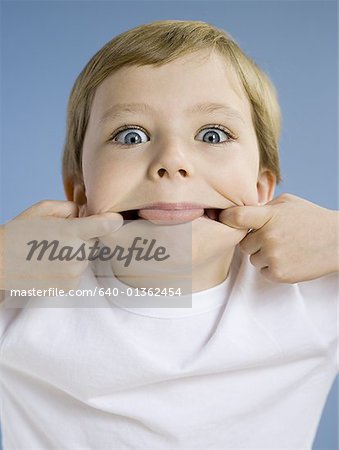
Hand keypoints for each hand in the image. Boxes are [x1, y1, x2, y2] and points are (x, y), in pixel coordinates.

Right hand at [0, 200, 122, 292]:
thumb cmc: (20, 232)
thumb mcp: (42, 209)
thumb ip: (69, 208)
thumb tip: (86, 213)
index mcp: (71, 231)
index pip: (106, 226)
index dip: (112, 220)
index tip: (114, 219)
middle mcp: (76, 254)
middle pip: (94, 242)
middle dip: (83, 238)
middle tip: (60, 237)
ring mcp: (73, 273)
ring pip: (86, 258)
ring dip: (76, 254)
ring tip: (51, 252)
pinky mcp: (69, 286)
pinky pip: (78, 273)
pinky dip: (69, 268)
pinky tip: (51, 265)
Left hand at [219, 193, 338, 282]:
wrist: (337, 242)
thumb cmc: (311, 219)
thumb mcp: (287, 203)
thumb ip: (263, 208)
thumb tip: (238, 212)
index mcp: (269, 216)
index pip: (236, 217)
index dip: (225, 218)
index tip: (223, 220)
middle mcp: (269, 236)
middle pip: (243, 243)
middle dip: (253, 241)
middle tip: (272, 238)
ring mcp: (274, 256)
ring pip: (252, 258)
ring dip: (263, 255)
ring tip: (284, 247)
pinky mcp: (279, 274)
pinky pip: (262, 271)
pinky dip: (271, 267)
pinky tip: (288, 258)